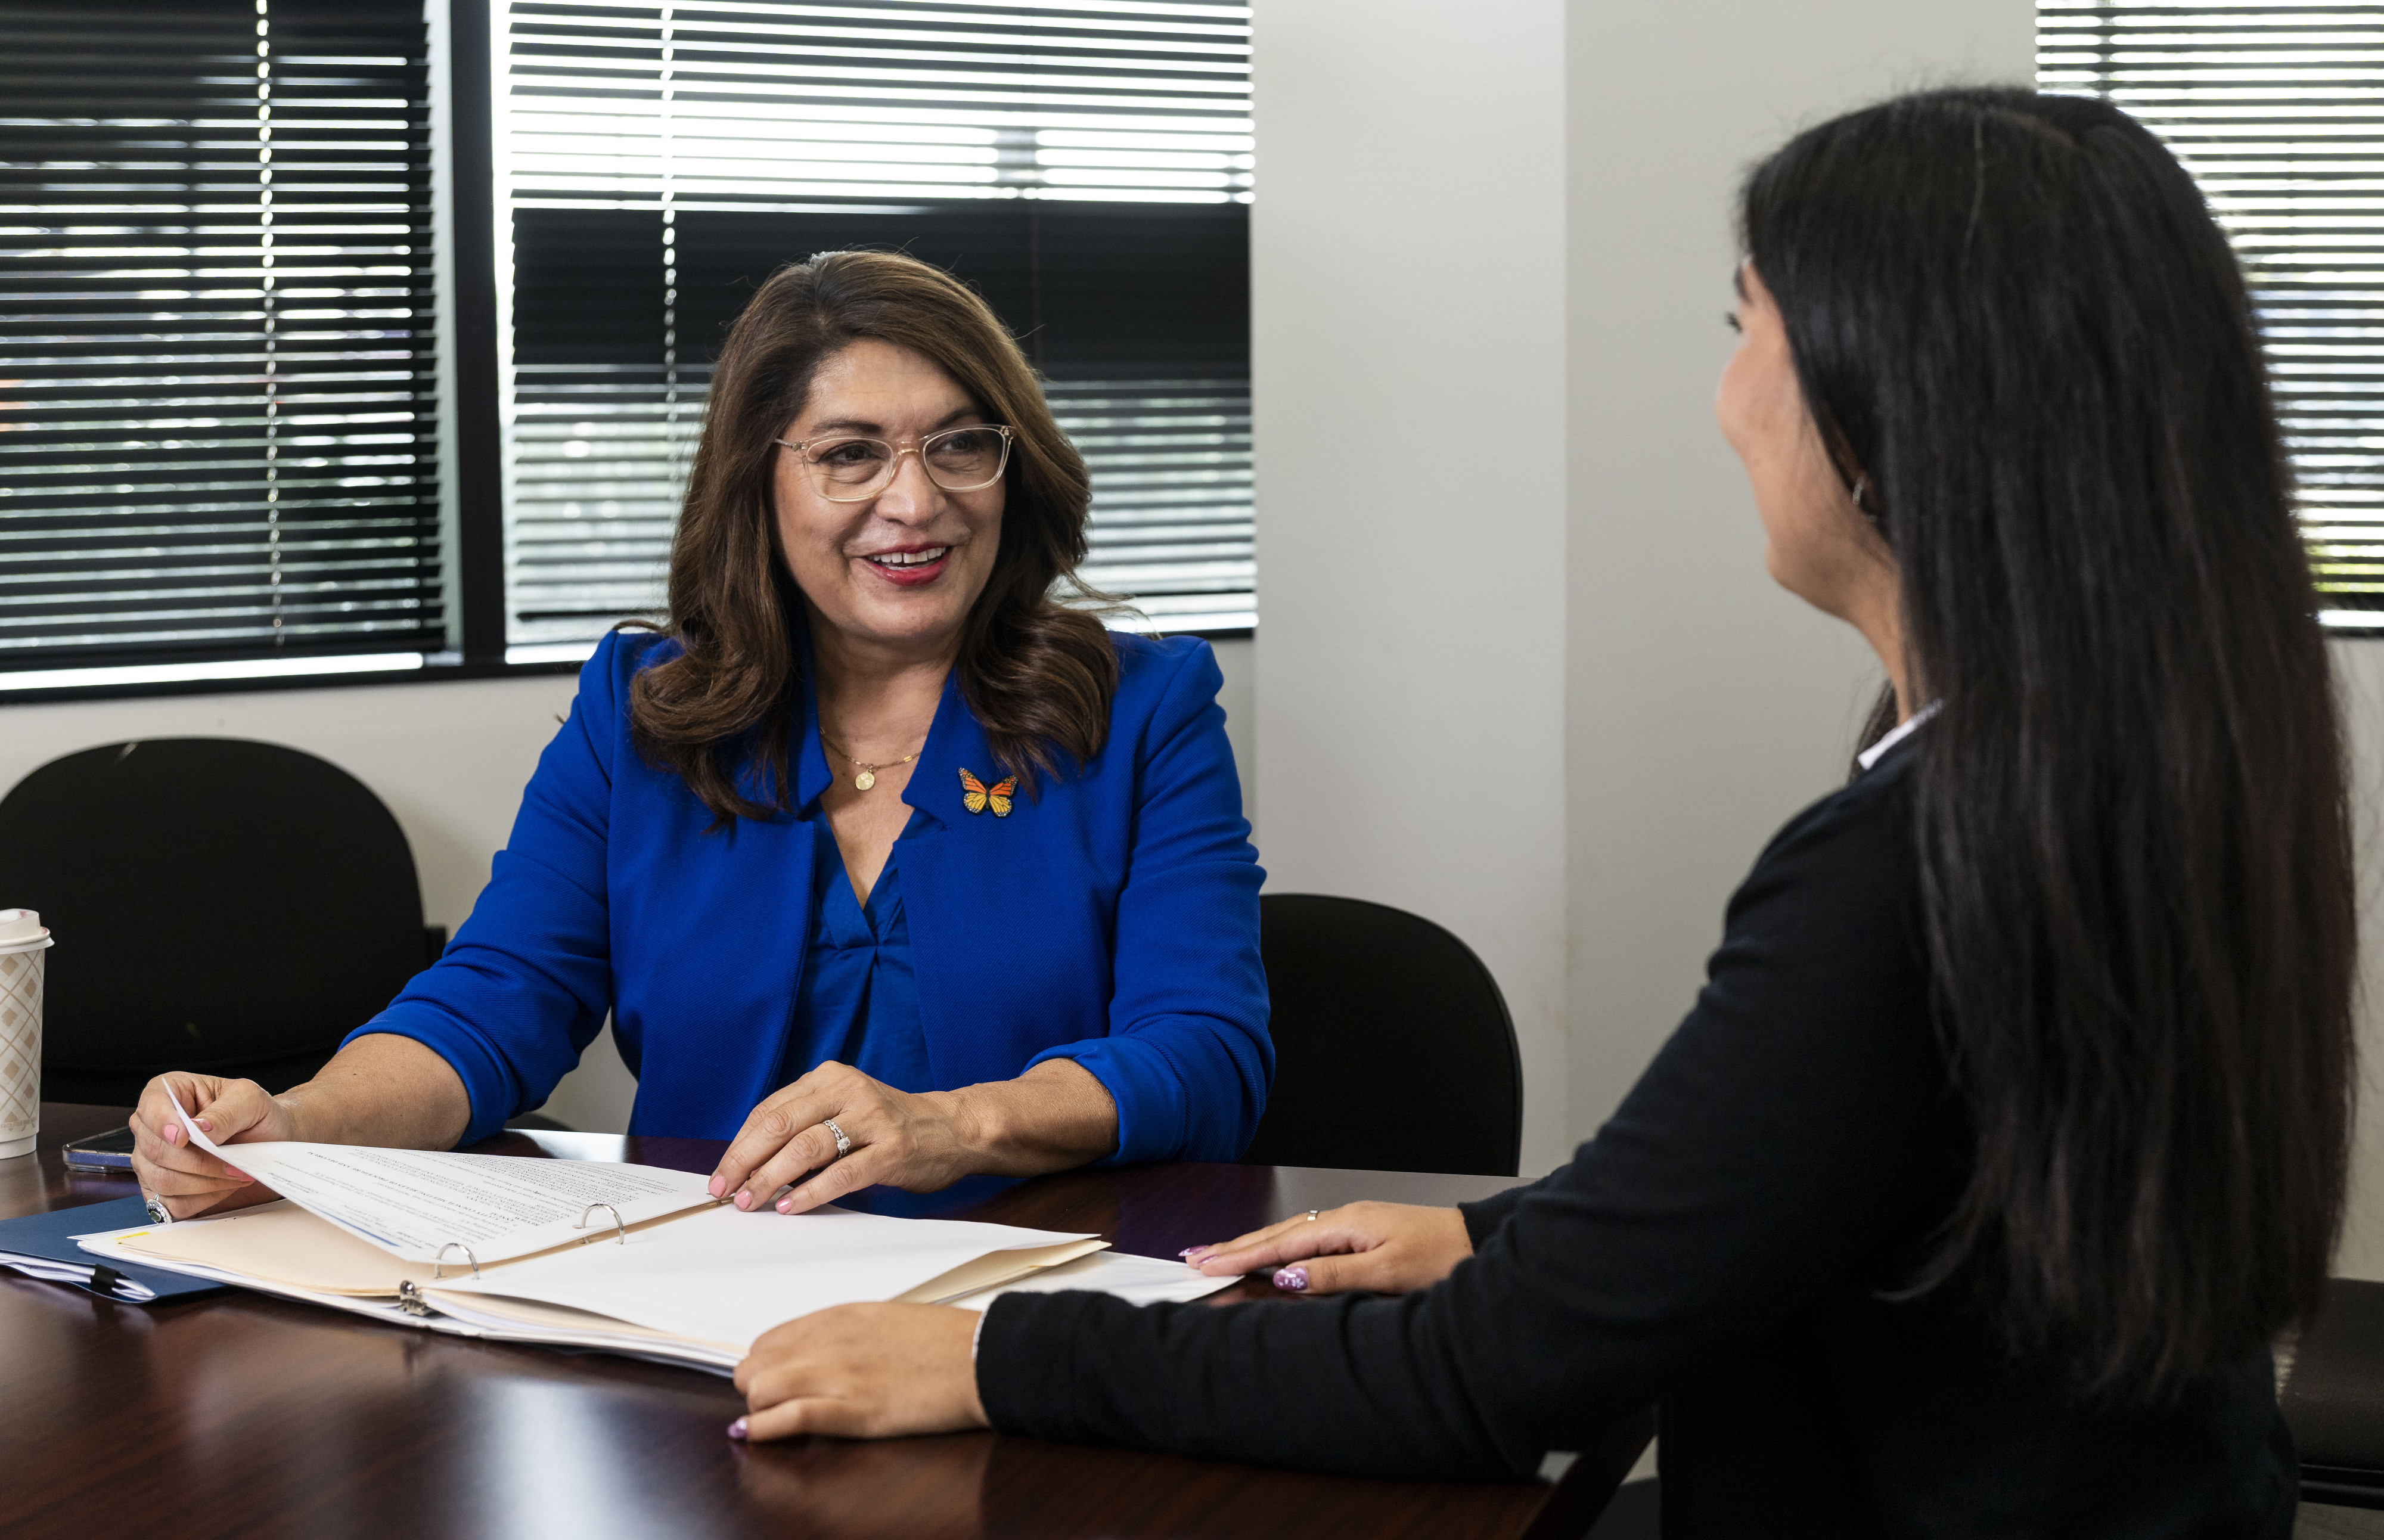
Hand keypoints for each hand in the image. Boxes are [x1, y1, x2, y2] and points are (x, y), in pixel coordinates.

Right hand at [129, 1072, 298, 1219]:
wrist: (269, 1143)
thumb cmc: (256, 1116)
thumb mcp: (251, 1100)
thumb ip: (225, 1112)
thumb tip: (199, 1129)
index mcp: (168, 1092)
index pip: (151, 1106)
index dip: (164, 1123)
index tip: (184, 1138)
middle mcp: (152, 1127)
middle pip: (156, 1150)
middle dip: (200, 1162)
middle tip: (234, 1163)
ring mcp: (151, 1161)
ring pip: (162, 1180)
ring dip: (205, 1183)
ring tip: (236, 1174)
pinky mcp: (161, 1191)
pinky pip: (171, 1204)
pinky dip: (203, 1199)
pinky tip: (223, 1186)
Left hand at [708, 1061, 980, 1216]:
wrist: (952, 1128)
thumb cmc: (889, 1124)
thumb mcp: (844, 1107)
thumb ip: (804, 1123)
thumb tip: (750, 1161)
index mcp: (829, 1078)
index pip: (769, 1110)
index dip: (739, 1144)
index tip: (722, 1173)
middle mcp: (848, 1090)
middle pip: (780, 1125)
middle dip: (746, 1161)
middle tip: (727, 1190)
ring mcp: (871, 1119)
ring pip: (806, 1148)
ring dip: (771, 1178)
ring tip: (752, 1202)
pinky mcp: (890, 1150)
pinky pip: (841, 1174)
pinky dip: (809, 1192)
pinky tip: (789, 1205)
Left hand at [732, 1303, 986, 1441]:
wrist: (979, 1357)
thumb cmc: (943, 1342)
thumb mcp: (886, 1322)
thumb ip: (848, 1335)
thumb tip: (822, 1353)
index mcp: (840, 1318)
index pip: (771, 1340)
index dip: (764, 1365)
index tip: (770, 1379)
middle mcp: (830, 1342)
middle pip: (757, 1365)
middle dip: (755, 1388)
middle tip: (769, 1403)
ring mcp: (839, 1375)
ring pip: (762, 1389)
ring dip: (757, 1409)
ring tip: (769, 1421)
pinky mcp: (853, 1410)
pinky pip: (789, 1417)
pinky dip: (763, 1429)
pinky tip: (752, 1434)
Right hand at [1183, 1200, 1472, 1295]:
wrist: (1480, 1244)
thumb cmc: (1442, 1257)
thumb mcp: (1387, 1272)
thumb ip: (1335, 1274)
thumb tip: (1286, 1275)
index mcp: (1345, 1224)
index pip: (1279, 1243)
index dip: (1238, 1255)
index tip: (1204, 1264)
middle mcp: (1344, 1219)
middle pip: (1277, 1233)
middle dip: (1233, 1246)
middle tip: (1193, 1257)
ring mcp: (1352, 1224)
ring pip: (1290, 1235)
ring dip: (1251, 1245)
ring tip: (1218, 1254)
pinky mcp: (1362, 1234)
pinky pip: (1307, 1238)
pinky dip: (1279, 1246)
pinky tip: (1270, 1254)